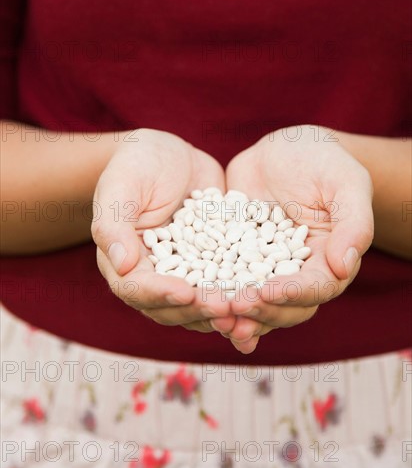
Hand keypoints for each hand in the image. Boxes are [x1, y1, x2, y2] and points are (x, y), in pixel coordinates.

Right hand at [92, 128, 233, 332]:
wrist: (170, 155)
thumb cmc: (136, 165)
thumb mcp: (121, 188)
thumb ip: (114, 227)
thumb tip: (121, 266)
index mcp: (124, 264)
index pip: (139, 289)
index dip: (162, 295)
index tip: (186, 294)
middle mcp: (154, 277)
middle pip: (171, 307)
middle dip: (198, 310)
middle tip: (225, 308)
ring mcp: (184, 274)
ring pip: (200, 305)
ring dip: (221, 312)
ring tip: (245, 308)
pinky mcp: (211, 266)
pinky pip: (225, 285)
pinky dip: (240, 294)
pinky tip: (263, 295)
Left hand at [224, 125, 373, 352]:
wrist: (287, 149)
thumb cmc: (325, 162)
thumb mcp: (346, 184)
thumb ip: (353, 225)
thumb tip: (344, 268)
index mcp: (327, 262)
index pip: (315, 288)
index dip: (292, 294)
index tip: (267, 291)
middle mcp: (296, 273)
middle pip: (283, 306)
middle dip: (260, 310)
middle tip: (234, 307)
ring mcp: (264, 268)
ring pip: (252, 301)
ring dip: (234, 313)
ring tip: (214, 316)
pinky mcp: (236, 256)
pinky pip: (224, 279)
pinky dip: (212, 292)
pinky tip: (193, 300)